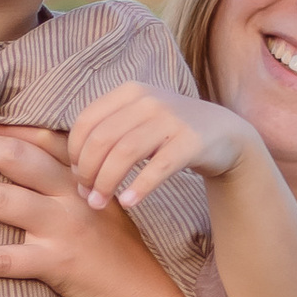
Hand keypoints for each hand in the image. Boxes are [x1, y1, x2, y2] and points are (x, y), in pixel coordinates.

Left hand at [0, 128, 182, 296]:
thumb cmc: (116, 250)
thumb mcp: (100, 202)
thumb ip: (66, 180)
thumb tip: (16, 163)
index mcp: (82, 174)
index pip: (34, 138)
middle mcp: (72, 194)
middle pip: (9, 159)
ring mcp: (64, 228)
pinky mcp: (56, 264)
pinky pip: (1, 259)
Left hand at [64, 79, 256, 214]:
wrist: (224, 134)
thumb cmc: (169, 133)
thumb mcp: (138, 120)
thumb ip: (108, 131)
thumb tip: (72, 167)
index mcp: (129, 92)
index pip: (87, 121)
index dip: (75, 153)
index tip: (78, 177)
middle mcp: (149, 100)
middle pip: (102, 139)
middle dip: (87, 172)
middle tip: (87, 196)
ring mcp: (172, 119)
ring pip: (125, 153)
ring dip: (107, 183)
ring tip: (100, 204)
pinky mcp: (191, 141)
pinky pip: (158, 167)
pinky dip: (139, 187)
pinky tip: (128, 203)